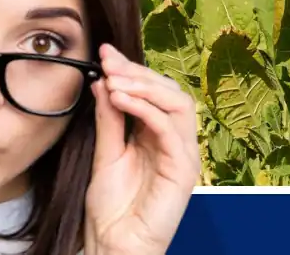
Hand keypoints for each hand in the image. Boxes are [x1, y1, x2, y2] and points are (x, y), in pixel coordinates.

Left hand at [84, 44, 198, 254]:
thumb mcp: (106, 153)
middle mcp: (175, 141)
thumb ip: (109, 118)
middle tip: (110, 62)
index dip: (132, 70)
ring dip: (145, 86)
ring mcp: (183, 153)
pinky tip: (122, 100)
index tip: (106, 53)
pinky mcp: (184, 168)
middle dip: (139, 72)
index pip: (154, 91)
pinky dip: (146, 108)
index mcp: (158, 135)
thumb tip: (105, 81)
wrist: (114, 246)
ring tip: (115, 81)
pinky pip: (170, 127)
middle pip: (170, 91)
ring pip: (178, 102)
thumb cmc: (112, 210)